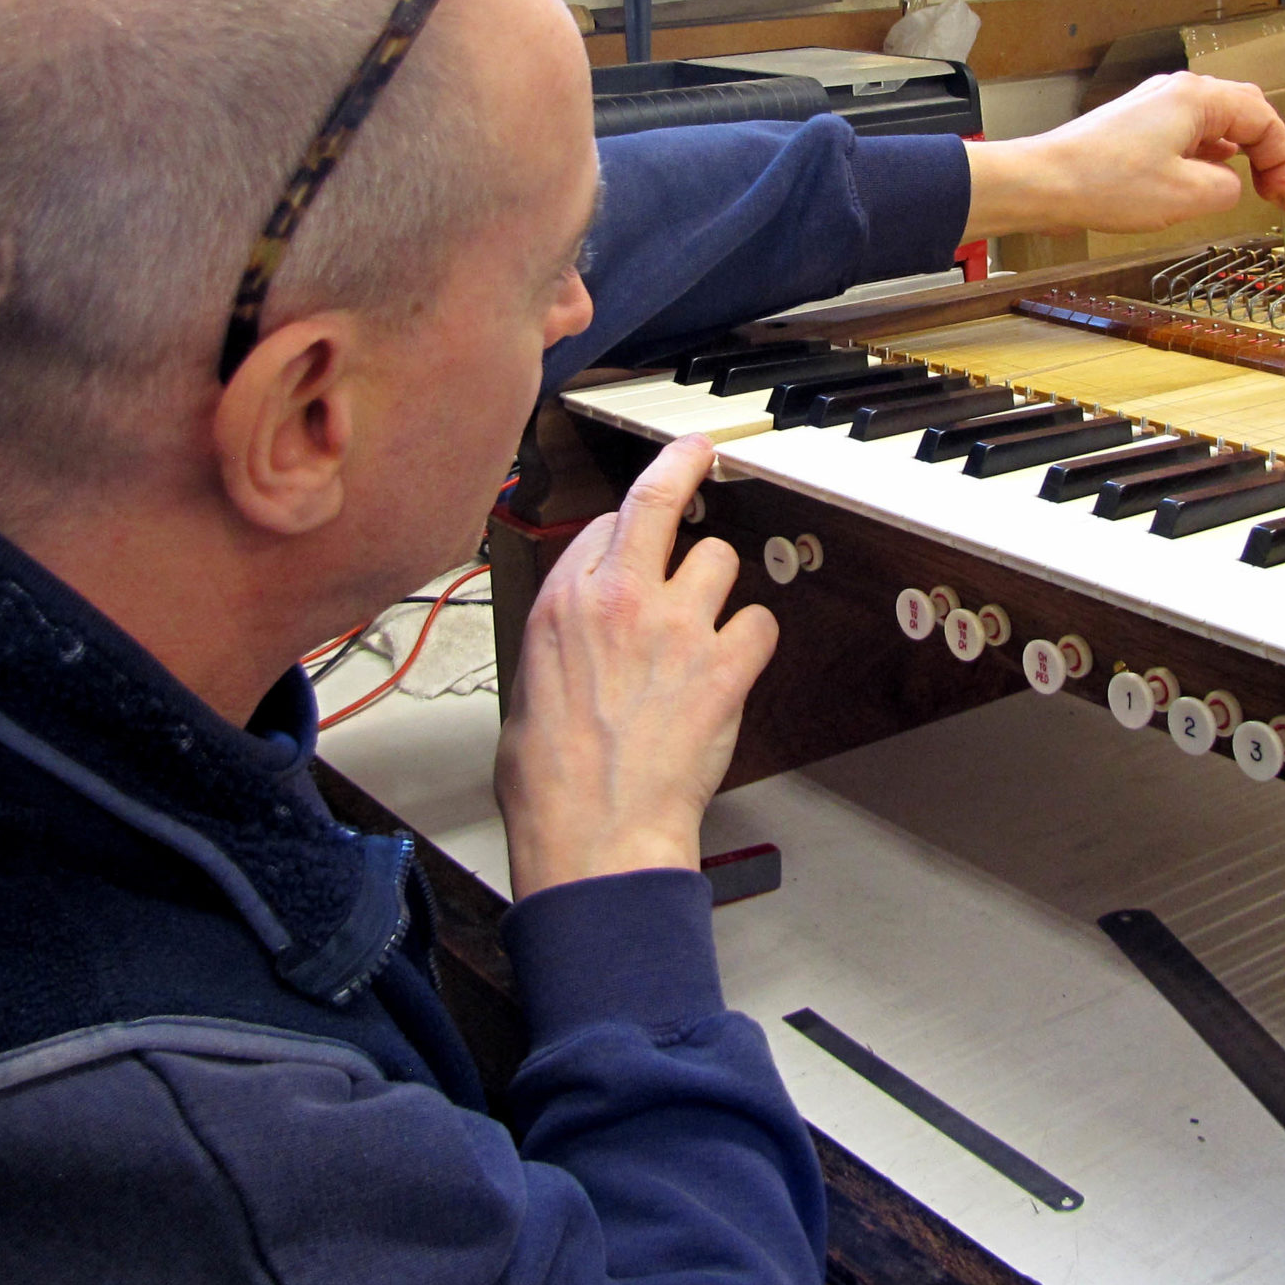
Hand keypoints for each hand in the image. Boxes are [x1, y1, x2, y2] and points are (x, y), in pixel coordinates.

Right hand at [495, 434, 779, 899]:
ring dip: (717, 587)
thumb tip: (576, 638)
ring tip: (706, 626)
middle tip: (700, 453)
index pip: (603, 527)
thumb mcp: (525, 688)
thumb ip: (559, 641)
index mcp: (562, 602)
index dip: (624, 534)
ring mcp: (676, 626)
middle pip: (659, 500)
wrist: (592, 832)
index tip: (636, 531)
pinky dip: (752, 641)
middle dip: (683, 466)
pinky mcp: (724, 665)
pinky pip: (760, 622)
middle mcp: (619, 598)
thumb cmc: (549, 781)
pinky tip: (736, 665)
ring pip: (720, 558)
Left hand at [961, 71, 1284, 238]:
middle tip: (1276, 192)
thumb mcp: (1188, 195)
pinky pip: (1185, 133)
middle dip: (1266, 152)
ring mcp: (1152, 106)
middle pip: (1243, 111)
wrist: (1043, 182)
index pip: (1264, 119)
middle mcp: (1176, 92)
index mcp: (1198, 97)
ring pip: (1213, 122)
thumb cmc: (1106, 183)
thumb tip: (1230, 185)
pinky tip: (1202, 180)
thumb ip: (1228, 188)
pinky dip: (1205, 156)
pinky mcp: (1133, 125)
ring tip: (1247, 189)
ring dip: (1237, 154)